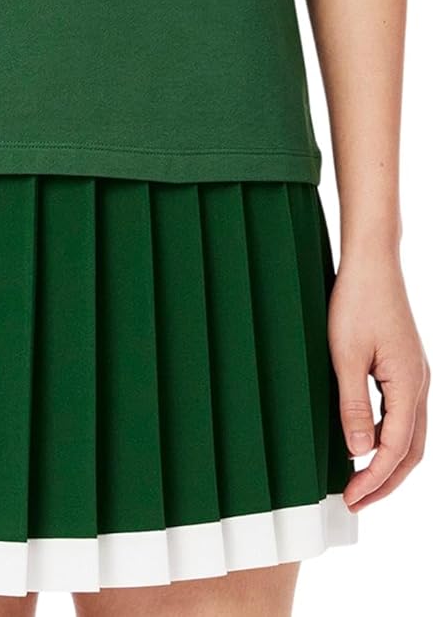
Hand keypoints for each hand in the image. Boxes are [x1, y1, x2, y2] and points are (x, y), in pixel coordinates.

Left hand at [328, 250, 428, 511]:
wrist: (372, 260)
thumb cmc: (356, 300)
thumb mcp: (345, 355)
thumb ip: (351, 405)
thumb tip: (357, 452)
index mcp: (407, 384)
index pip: (395, 449)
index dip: (373, 479)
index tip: (350, 498)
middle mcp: (418, 384)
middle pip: (411, 450)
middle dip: (386, 481)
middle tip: (356, 502)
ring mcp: (415, 375)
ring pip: (411, 435)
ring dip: (388, 461)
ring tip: (360, 481)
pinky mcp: (405, 366)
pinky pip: (403, 414)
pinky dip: (388, 436)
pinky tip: (366, 440)